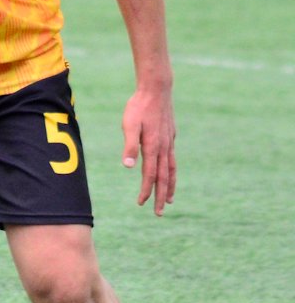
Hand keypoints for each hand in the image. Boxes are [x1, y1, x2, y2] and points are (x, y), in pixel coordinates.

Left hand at [120, 86, 176, 214]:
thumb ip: (130, 145)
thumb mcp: (129, 124)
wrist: (157, 90)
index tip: (141, 203)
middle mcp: (164, 148)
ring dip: (169, 186)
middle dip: (160, 196)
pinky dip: (172, 172)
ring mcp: (169, 143)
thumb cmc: (139, 106)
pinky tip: (168, 173)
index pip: (150, 175)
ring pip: (171, 170)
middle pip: (164, 177)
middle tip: (158, 213)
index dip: (146, 190)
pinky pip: (172, 160)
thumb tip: (129, 166)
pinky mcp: (170, 137)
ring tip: (168, 200)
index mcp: (153, 147)